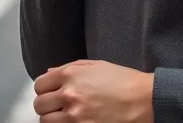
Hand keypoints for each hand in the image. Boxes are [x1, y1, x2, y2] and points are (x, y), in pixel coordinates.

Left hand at [33, 61, 152, 122]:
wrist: (143, 100)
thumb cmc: (124, 81)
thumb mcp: (97, 65)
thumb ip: (70, 68)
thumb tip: (50, 74)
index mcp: (71, 74)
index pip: (39, 84)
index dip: (44, 89)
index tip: (50, 92)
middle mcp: (69, 95)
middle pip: (39, 105)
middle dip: (46, 105)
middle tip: (57, 106)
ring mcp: (74, 117)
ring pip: (46, 121)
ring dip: (53, 118)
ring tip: (66, 115)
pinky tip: (74, 121)